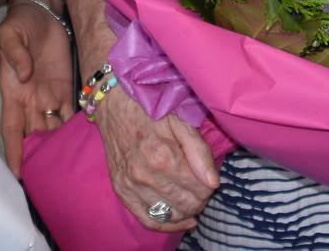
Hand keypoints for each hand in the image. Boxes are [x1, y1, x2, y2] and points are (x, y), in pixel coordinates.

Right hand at [0, 0, 73, 175]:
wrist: (42, 10)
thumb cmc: (20, 23)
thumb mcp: (8, 34)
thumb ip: (14, 54)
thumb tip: (24, 75)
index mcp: (14, 92)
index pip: (12, 127)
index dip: (14, 150)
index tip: (17, 173)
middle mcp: (31, 100)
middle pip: (35, 135)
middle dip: (40, 158)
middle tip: (49, 182)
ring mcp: (50, 95)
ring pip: (54, 128)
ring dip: (59, 148)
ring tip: (69, 171)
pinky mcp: (68, 87)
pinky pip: (72, 111)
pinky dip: (77, 128)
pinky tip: (87, 144)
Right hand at [92, 89, 218, 231]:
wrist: (114, 105)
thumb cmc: (150, 110)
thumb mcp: (181, 123)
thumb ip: (199, 152)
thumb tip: (214, 183)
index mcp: (164, 157)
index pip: (201, 190)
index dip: (210, 186)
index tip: (208, 178)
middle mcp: (146, 176)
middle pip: (188, 204)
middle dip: (200, 199)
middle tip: (200, 186)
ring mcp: (131, 186)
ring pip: (171, 214)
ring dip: (186, 210)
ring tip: (190, 198)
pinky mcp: (122, 191)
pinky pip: (148, 220)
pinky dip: (168, 224)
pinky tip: (182, 220)